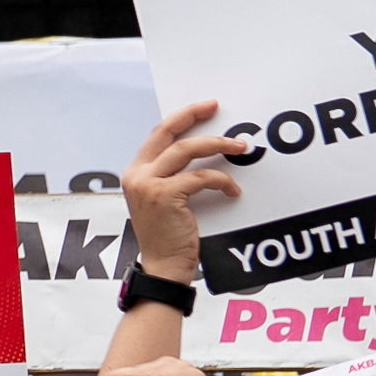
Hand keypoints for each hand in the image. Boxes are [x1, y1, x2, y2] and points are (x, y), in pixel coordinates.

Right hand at [121, 104, 244, 280]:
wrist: (163, 267)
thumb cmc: (168, 237)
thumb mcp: (163, 201)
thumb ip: (172, 176)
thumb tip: (201, 154)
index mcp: (135, 173)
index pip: (158, 135)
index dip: (182, 118)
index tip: (205, 108)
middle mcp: (137, 175)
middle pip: (168, 133)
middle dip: (194, 116)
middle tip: (215, 108)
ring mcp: (148, 184)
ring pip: (186, 150)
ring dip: (217, 146)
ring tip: (239, 148)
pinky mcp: (164, 196)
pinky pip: (200, 178)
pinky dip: (221, 181)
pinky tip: (233, 191)